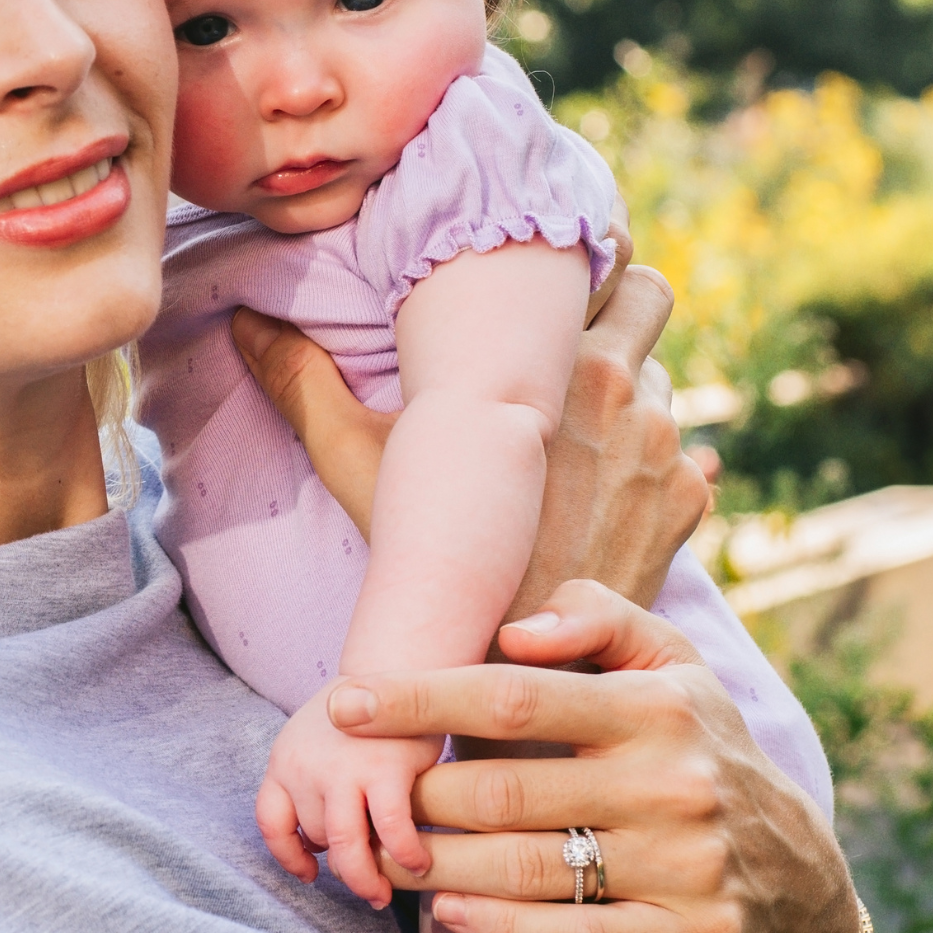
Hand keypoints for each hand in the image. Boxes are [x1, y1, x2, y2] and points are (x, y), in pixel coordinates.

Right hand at [232, 251, 706, 607]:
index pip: (610, 264)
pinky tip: (602, 492)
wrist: (522, 669)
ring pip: (665, 379)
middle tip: (574, 332)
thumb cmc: (441, 563)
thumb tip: (243, 319)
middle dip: (622, 306)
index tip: (557, 272)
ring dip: (630, 391)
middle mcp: (629, 395)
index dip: (584, 263)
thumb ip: (303, 384)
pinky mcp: (689, 504)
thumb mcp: (360, 468)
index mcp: (564, 368)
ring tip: (576, 430)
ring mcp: (669, 452)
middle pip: (652, 295)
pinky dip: (651, 464)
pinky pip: (686, 454)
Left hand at [256, 701, 435, 901]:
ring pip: (345, 846)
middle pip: (316, 837)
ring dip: (366, 878)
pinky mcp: (386, 771)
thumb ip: (311, 789)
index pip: (270, 822)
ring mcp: (343, 769)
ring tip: (383, 892)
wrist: (400, 668)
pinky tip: (418, 863)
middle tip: (367, 883)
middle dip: (342, 865)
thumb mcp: (317, 745)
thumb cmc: (363, 719)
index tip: (311, 873)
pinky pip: (391, 832)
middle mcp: (305, 767)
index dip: (288, 856)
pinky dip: (404, 856)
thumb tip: (320, 853)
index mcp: (284, 760)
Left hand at [335, 582, 909, 932]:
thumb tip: (513, 629)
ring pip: (531, 867)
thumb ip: (593, 617)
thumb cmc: (691, 746)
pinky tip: (449, 912)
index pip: (514, 699)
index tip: (343, 703)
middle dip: (418, 797)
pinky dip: (506, 927)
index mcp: (659, 707)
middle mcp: (676, 783)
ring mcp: (688, 865)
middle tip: (361, 800)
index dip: (420, 700)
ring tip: (385, 857)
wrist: (795, 877)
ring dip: (440, 866)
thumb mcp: (666, 664)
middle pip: (506, 793)